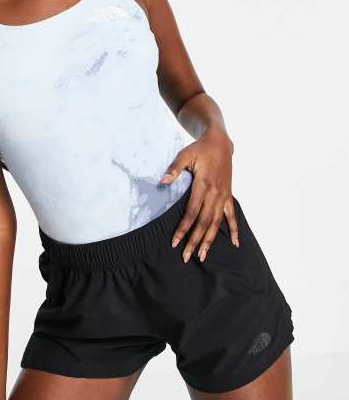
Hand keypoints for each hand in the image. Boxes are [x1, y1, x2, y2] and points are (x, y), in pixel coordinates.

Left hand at [160, 128, 238, 262]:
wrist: (221, 142)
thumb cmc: (200, 148)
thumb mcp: (185, 154)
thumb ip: (174, 168)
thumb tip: (162, 181)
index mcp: (203, 184)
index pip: (192, 212)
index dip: (183, 228)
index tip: (175, 242)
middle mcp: (215, 193)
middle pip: (204, 222)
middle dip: (194, 240)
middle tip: (186, 257)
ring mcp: (224, 195)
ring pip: (217, 222)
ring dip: (210, 240)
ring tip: (203, 256)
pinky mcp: (228, 195)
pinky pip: (232, 215)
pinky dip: (234, 229)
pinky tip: (235, 243)